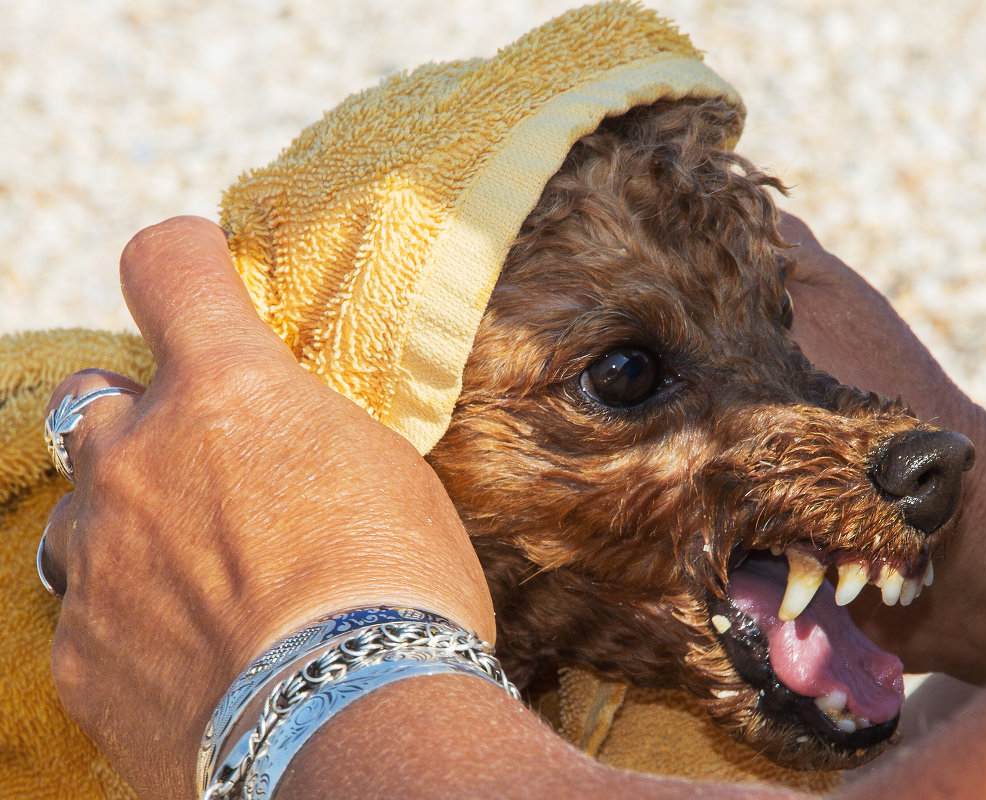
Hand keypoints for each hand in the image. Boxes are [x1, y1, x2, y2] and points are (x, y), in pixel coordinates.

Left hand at [42, 217, 494, 799]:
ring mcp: (96, 559)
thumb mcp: (384, 476)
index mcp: (226, 392)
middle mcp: (137, 458)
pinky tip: (196, 653)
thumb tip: (288, 444)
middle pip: (91, 397)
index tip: (195, 274)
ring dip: (126, 527)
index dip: (181, 260)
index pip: (168, 266)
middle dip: (136, 419)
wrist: (358, 724)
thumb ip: (307, 435)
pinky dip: (130, 622)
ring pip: (79, 513)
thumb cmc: (402, 590)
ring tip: (201, 579)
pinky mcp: (79, 654)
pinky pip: (86, 616)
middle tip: (197, 465)